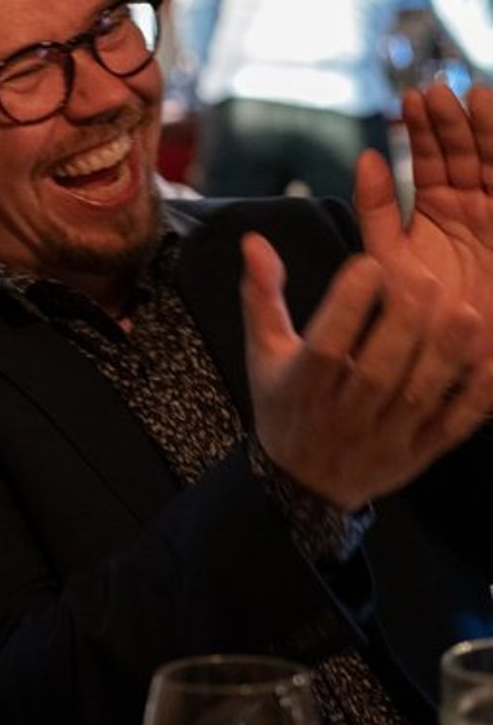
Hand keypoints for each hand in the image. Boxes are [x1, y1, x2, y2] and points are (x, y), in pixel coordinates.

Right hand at [240, 232, 492, 509]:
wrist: (302, 484)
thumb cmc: (285, 403)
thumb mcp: (264, 351)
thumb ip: (263, 296)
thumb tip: (255, 240)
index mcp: (300, 386)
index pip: (324, 346)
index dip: (347, 306)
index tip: (369, 263)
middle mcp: (342, 414)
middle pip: (377, 369)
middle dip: (404, 323)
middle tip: (426, 278)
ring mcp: (383, 437)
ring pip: (417, 396)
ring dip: (444, 355)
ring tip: (465, 312)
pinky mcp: (418, 453)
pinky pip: (453, 426)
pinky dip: (476, 397)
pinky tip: (492, 362)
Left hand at [354, 84, 492, 321]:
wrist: (453, 362)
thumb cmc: (415, 318)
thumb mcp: (389, 258)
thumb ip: (377, 209)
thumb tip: (365, 158)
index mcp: (434, 213)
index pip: (428, 162)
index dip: (421, 131)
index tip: (408, 101)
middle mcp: (470, 211)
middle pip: (463, 154)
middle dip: (451, 122)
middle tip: (435, 92)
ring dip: (484, 131)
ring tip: (472, 97)